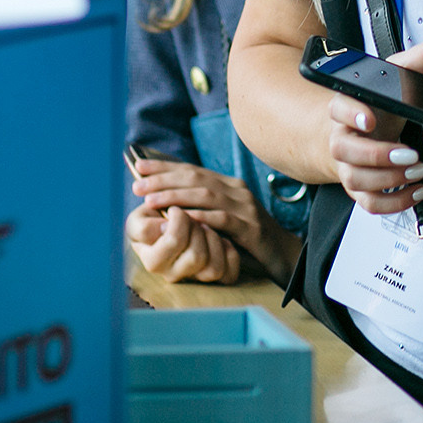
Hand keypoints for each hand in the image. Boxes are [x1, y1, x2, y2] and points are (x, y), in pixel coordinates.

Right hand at [128, 202, 241, 283]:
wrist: (165, 224)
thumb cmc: (151, 220)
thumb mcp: (138, 220)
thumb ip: (143, 227)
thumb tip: (165, 228)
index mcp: (153, 261)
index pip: (174, 241)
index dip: (179, 219)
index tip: (175, 209)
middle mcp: (174, 275)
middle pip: (197, 256)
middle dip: (198, 229)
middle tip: (191, 216)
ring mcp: (195, 278)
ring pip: (214, 268)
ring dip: (214, 240)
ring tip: (205, 226)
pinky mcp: (214, 277)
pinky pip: (229, 273)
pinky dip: (228, 251)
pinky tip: (219, 237)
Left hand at [131, 158, 302, 280]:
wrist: (284, 255)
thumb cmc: (248, 239)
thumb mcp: (224, 217)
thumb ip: (203, 206)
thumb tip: (167, 201)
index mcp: (229, 185)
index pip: (192, 169)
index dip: (165, 167)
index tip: (139, 166)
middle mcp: (237, 190)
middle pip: (196, 178)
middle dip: (163, 179)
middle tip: (138, 185)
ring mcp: (245, 207)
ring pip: (205, 195)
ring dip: (175, 196)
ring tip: (151, 201)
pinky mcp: (251, 228)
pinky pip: (223, 219)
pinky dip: (201, 217)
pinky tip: (182, 218)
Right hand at [324, 22, 422, 213]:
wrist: (362, 130)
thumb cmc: (383, 101)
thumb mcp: (402, 74)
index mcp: (348, 106)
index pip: (338, 108)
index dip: (351, 114)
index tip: (370, 118)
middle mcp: (343, 137)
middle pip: (345, 150)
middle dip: (376, 155)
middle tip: (408, 154)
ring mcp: (349, 165)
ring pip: (356, 179)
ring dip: (387, 180)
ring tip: (419, 172)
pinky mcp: (360, 188)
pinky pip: (368, 203)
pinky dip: (391, 202)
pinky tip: (415, 191)